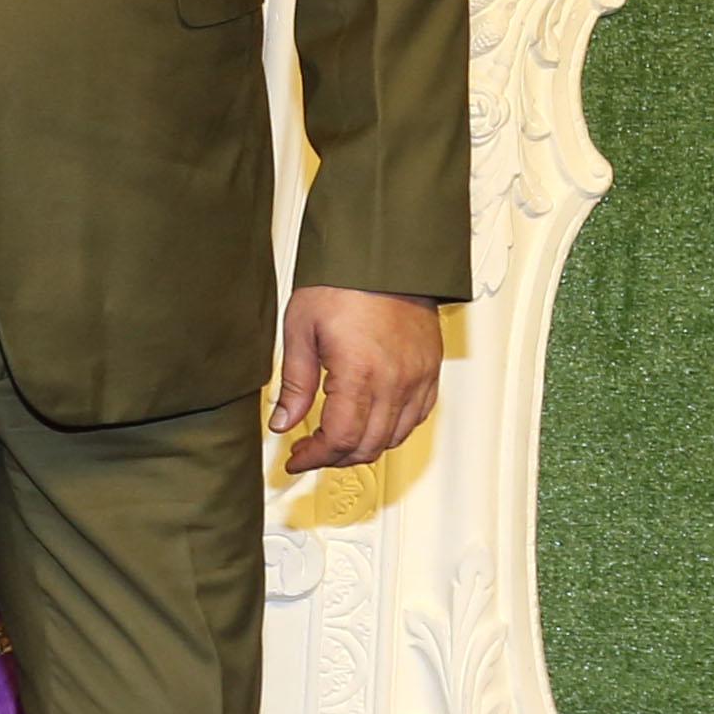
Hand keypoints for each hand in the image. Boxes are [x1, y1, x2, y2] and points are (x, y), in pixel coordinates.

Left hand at [272, 286, 443, 477]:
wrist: (383, 254)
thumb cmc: (343, 282)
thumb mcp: (301, 330)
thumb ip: (295, 384)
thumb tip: (282, 421)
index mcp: (360, 372)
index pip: (340, 439)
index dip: (315, 457)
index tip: (297, 458)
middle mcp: (395, 380)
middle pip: (367, 445)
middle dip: (335, 457)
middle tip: (311, 450)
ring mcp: (417, 377)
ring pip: (394, 437)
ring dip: (363, 447)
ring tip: (338, 439)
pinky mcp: (430, 370)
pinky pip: (417, 417)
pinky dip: (393, 430)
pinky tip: (372, 423)